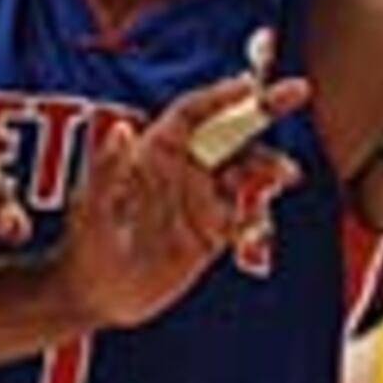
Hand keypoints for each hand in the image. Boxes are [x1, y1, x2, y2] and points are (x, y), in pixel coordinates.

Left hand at [57, 69, 314, 328]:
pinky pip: (244, 217)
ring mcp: (200, 200)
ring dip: (268, 166)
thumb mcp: (91, 209)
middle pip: (231, 130)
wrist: (93, 296)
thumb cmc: (84, 245)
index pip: (193, 112)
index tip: (249, 86)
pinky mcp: (211, 234)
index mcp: (155, 152)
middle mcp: (183, 169)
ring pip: (246, 171)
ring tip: (286, 174)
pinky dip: (257, 217)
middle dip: (265, 109)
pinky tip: (257, 226)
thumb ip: (105, 170)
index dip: (220, 95)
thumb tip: (120, 129)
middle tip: (298, 92)